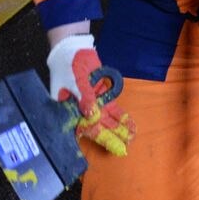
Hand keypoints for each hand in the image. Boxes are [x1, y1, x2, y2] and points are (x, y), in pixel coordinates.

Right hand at [47, 35, 134, 156]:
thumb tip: (92, 116)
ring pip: (106, 119)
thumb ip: (85, 98)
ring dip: (118, 128)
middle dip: (111, 138)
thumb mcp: (75, 81)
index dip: (99, 138)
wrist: (73, 50)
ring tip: (130, 138)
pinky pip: (111, 108)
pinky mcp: (100, 96)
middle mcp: (80, 110)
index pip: (85, 128)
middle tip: (125, 149)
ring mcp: (92, 103)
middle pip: (97, 127)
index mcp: (69, 110)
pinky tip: (129, 123)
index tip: (111, 148)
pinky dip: (120, 115)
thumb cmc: (68, 67)